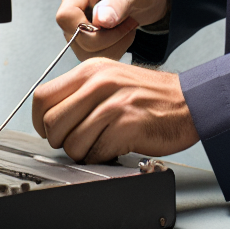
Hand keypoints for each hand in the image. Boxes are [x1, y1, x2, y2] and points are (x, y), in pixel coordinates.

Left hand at [32, 58, 199, 162]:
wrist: (190, 101)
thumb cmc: (151, 95)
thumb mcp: (111, 79)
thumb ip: (81, 92)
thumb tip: (51, 118)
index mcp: (91, 70)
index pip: (43, 96)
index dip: (40, 121)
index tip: (48, 131)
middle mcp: (99, 82)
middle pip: (52, 123)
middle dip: (60, 141)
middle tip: (78, 142)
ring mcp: (112, 103)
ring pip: (72, 143)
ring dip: (82, 153)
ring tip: (101, 144)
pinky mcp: (126, 125)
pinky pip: (95, 154)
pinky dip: (101, 158)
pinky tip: (115, 147)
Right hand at [56, 0, 170, 60]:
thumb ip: (120, 3)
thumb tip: (99, 20)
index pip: (66, 15)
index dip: (85, 30)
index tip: (114, 25)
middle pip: (72, 35)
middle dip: (104, 40)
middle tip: (129, 27)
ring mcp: (75, 14)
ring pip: (79, 48)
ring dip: (110, 47)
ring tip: (128, 29)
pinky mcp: (80, 29)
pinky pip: (87, 52)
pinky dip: (109, 50)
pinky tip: (122, 35)